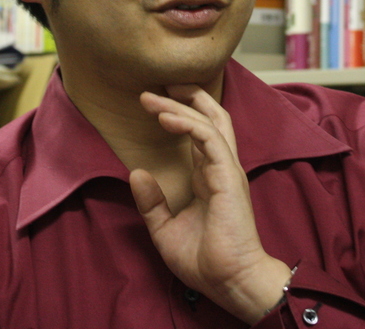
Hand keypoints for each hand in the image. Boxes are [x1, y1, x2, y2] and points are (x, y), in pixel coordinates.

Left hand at [128, 85, 289, 324]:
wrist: (228, 280)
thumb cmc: (204, 259)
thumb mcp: (165, 228)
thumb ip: (152, 202)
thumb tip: (136, 172)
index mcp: (208, 177)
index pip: (199, 133)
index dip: (180, 112)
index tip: (154, 102)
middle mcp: (220, 167)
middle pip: (211, 117)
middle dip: (188, 96)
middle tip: (161, 83)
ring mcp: (226, 169)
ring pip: (209, 121)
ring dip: (181, 105)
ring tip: (153, 96)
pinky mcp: (227, 176)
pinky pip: (209, 138)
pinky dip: (188, 123)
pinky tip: (165, 117)